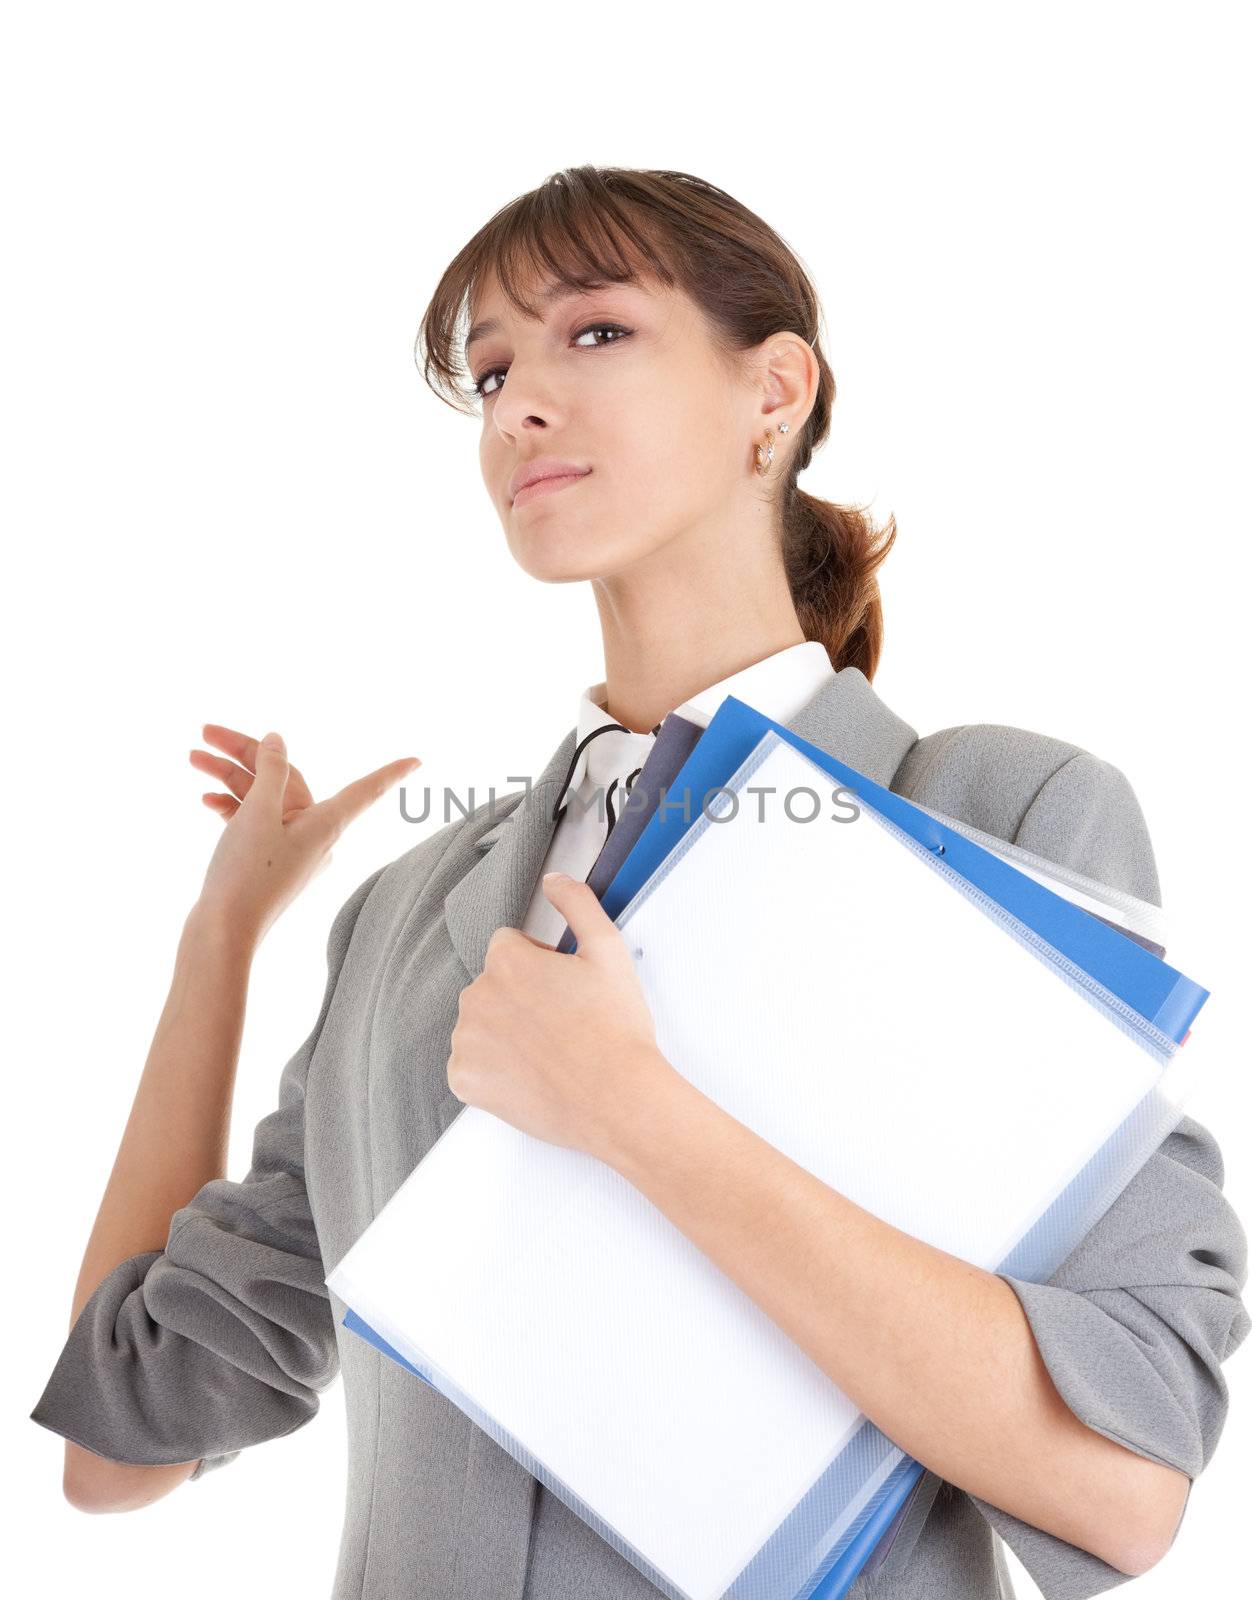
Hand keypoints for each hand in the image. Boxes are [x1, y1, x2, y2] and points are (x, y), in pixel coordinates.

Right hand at [189, 723, 419, 949]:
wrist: (221, 931)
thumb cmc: (246, 873)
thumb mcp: (259, 812)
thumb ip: (270, 771)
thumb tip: (277, 743)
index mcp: (326, 824)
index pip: (366, 790)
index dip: (389, 772)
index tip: (417, 760)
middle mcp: (315, 836)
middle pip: (286, 780)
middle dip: (245, 754)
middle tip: (206, 731)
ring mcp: (290, 850)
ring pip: (264, 798)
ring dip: (229, 776)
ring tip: (194, 757)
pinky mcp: (267, 862)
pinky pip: (256, 822)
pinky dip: (233, 806)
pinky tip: (206, 798)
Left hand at [446, 871, 673, 1161]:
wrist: (617, 1099)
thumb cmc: (615, 1029)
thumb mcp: (609, 950)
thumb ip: (578, 903)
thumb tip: (554, 880)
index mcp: (506, 961)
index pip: (508, 946)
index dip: (541, 963)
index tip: (565, 988)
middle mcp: (477, 996)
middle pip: (492, 984)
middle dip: (519, 997)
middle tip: (562, 1022)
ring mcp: (467, 1041)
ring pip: (480, 1023)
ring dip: (504, 1031)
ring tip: (548, 1051)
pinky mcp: (464, 1080)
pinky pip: (469, 1064)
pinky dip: (492, 1070)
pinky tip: (529, 1074)